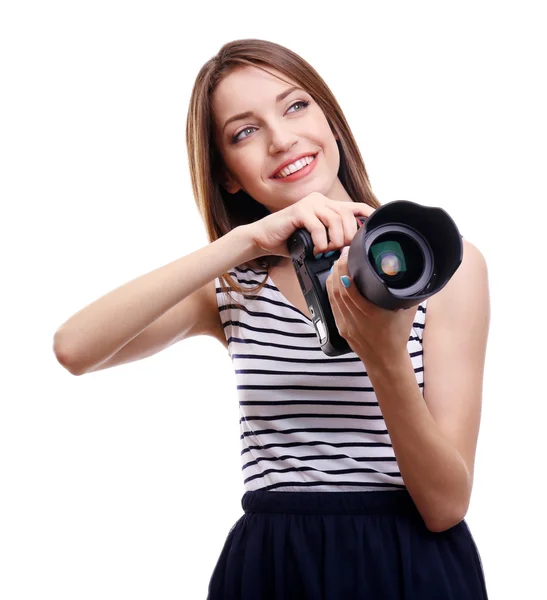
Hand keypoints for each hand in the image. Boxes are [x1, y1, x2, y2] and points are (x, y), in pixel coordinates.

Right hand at [243, 192, 374, 257]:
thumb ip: (332, 239)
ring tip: (326, 251)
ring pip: (335, 220)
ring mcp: (310, 203)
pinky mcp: (299, 211)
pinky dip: (320, 242)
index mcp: (326, 205)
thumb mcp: (316, 240)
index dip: (368, 214)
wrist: (263, 239)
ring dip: (334, 240)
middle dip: (347, 236)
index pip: (354, 206)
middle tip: (338, 250)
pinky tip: (315, 250)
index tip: (375, 226)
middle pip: (347, 215)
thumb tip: (350, 250)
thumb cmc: (289, 241)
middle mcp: (320, 200)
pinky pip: (319, 227)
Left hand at [326, 247, 417, 365]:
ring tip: (338, 262)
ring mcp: (346, 324)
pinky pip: (332, 304)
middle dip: (338, 267)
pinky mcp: (341, 327)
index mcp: (371, 313)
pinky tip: (333, 279)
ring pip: (333, 296)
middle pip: (339, 289)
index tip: (348, 254)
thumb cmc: (397, 336)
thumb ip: (409, 292)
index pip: (350, 288)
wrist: (386, 360)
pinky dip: (331, 289)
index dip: (346, 268)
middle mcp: (355, 318)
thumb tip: (413, 271)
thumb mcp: (408, 312)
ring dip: (333, 276)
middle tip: (343, 253)